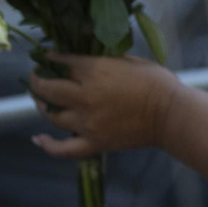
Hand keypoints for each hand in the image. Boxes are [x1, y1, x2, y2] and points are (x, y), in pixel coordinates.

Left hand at [29, 53, 178, 158]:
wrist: (171, 114)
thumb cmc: (157, 82)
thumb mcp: (129, 60)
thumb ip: (103, 59)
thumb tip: (84, 59)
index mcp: (95, 70)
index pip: (61, 62)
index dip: (50, 58)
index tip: (47, 58)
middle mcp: (85, 95)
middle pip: (47, 88)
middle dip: (36, 80)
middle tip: (36, 77)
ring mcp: (87, 122)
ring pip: (51, 115)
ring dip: (42, 105)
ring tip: (42, 100)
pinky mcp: (94, 142)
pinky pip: (63, 148)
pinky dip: (47, 145)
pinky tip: (37, 139)